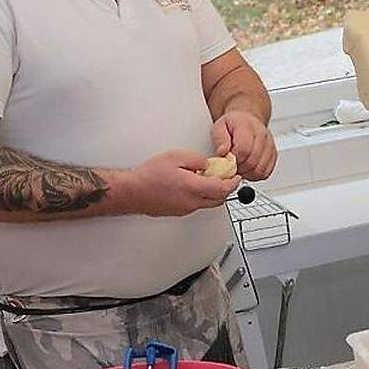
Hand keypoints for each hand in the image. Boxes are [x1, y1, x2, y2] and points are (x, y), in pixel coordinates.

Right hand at [123, 150, 240, 215]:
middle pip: (219, 200)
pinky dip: (203, 197)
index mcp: (193, 188)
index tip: (237, 176)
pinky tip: (195, 186)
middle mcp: (192, 202)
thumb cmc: (149, 175)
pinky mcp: (179, 212)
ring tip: (210, 179)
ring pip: (209, 204)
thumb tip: (208, 164)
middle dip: (227, 189)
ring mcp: (185, 209)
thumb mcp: (175, 157)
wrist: (131, 191)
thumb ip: (196, 160)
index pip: (223, 189)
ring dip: (215, 193)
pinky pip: (197, 205)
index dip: (233, 183)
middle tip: (228, 178)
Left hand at [211, 110, 276, 180]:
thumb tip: (222, 152)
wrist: (246, 121)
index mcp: (248, 126)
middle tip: (230, 166)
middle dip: (238, 168)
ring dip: (247, 173)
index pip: (243, 149)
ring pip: (260, 170)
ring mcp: (270, 145)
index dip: (233, 160)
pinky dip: (255, 175)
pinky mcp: (273, 155)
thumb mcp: (219, 127)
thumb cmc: (232, 125)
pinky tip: (247, 169)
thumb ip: (219, 139)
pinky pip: (265, 172)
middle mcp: (262, 135)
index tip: (227, 160)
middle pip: (252, 162)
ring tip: (238, 167)